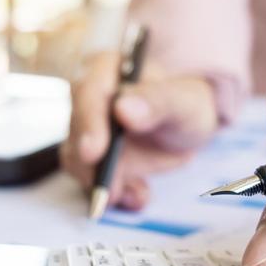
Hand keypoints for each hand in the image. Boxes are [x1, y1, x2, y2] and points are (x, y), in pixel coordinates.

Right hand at [60, 51, 218, 209]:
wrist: (188, 126)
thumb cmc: (186, 102)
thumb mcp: (183, 100)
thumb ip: (157, 101)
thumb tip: (123, 108)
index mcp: (107, 68)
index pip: (87, 92)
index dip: (88, 123)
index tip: (94, 152)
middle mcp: (89, 98)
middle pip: (77, 131)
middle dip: (93, 165)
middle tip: (112, 190)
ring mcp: (88, 129)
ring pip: (78, 160)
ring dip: (104, 184)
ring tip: (137, 194)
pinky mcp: (93, 158)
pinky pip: (92, 179)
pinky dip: (114, 193)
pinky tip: (136, 196)